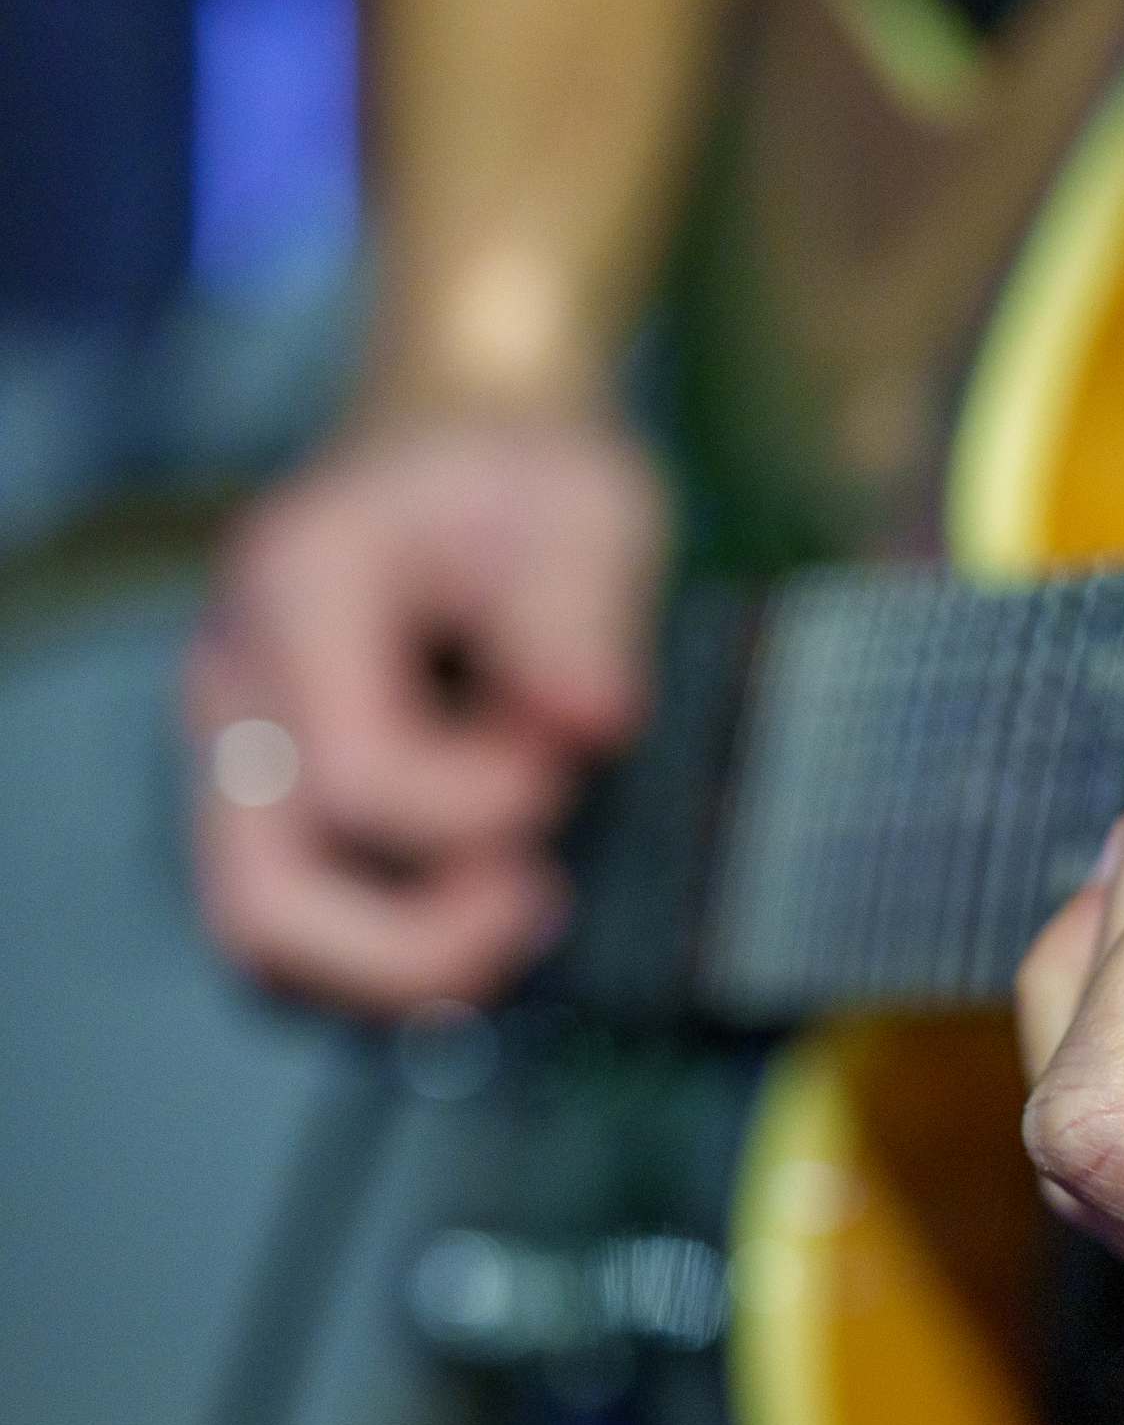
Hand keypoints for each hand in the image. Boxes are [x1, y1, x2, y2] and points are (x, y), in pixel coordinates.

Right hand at [187, 416, 662, 1012]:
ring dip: (402, 968)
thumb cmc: (523, 484)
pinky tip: (482, 921)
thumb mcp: (585, 505)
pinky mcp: (265, 807)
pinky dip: (387, 962)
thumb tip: (589, 723)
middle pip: (266, 903)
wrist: (459, 456)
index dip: (484, 804)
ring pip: (262, 944)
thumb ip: (582, 609)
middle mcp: (234, 686)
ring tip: (519, 913)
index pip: (358, 779)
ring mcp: (232, 757)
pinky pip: (294, 936)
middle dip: (421, 940)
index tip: (571, 754)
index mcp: (299, 593)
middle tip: (539, 895)